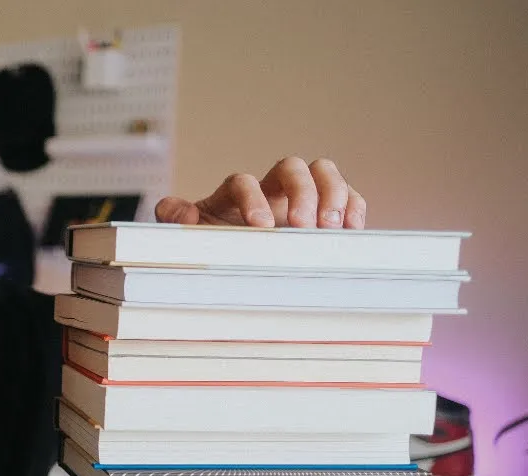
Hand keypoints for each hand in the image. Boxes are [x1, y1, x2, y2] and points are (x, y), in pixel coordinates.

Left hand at [153, 156, 365, 229]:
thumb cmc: (212, 243)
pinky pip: (348, 195)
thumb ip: (173, 218)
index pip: (242, 181)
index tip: (260, 227)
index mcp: (234, 193)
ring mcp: (302, 195)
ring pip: (323, 171)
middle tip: (303, 226)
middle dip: (301, 192)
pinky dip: (354, 207)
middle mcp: (271, 188)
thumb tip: (185, 215)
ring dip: (333, 195)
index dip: (252, 199)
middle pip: (291, 166)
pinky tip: (352, 232)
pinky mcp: (326, 209)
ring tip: (331, 228)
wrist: (234, 258)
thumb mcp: (187, 233)